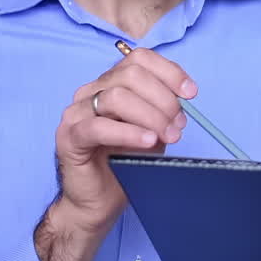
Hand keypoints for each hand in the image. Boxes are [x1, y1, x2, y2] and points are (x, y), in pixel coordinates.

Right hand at [36, 47, 197, 260]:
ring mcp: (76, 113)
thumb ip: (162, 110)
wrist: (99, 202)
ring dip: (150, 115)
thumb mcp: (152, 129)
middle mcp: (90, 91)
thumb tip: (182, 99)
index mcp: (110, 83)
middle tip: (178, 126)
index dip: (169, 72)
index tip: (191, 93)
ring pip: (116, 96)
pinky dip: (129, 132)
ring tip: (167, 136)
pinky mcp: (69, 136)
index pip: (139, 58)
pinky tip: (148, 141)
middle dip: (163, 98)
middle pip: (131, 74)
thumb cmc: (124, 163)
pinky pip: (99, 127)